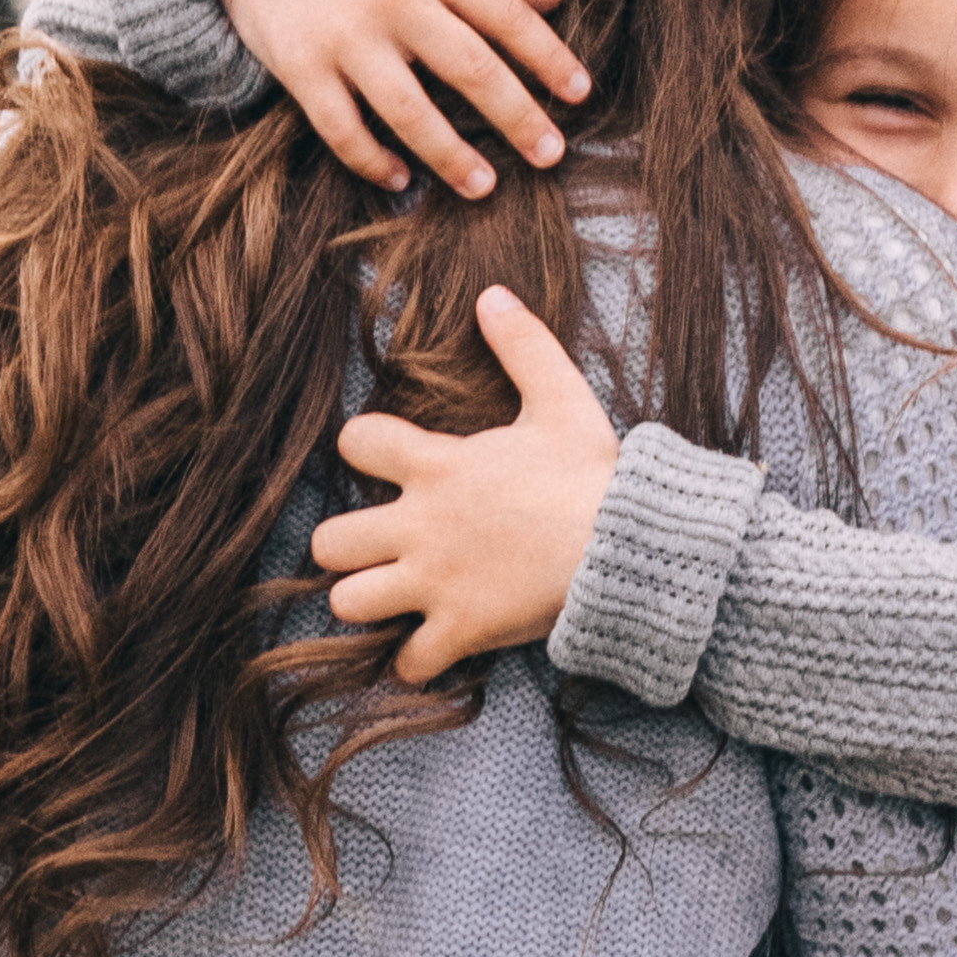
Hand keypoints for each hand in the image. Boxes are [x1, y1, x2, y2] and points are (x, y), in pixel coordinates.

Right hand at [213, 0, 589, 198]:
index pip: (504, 12)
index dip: (547, 55)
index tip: (581, 93)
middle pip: (468, 66)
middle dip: (516, 115)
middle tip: (551, 155)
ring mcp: (344, 37)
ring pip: (408, 110)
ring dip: (451, 155)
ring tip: (486, 186)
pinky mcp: (300, 68)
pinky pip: (343, 130)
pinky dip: (373, 161)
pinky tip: (402, 179)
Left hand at [312, 290, 619, 680]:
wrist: (628, 545)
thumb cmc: (595, 474)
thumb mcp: (562, 397)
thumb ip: (522, 346)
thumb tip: (490, 294)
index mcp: (438, 465)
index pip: (356, 443)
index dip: (363, 448)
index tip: (385, 459)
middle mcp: (422, 526)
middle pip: (328, 542)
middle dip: (345, 547)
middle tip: (378, 548)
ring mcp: (436, 582)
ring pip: (350, 602)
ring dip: (368, 602)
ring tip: (395, 599)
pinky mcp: (461, 628)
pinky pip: (409, 662)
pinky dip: (416, 660)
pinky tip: (434, 647)